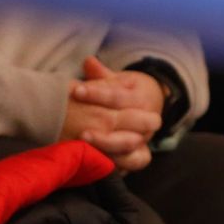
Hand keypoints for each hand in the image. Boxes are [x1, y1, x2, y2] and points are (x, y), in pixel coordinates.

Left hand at [61, 57, 165, 172]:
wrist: (147, 109)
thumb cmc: (126, 93)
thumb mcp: (117, 81)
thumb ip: (102, 75)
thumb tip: (88, 62)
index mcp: (142, 97)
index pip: (119, 95)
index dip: (97, 94)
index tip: (76, 90)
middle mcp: (148, 119)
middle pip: (134, 122)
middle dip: (106, 124)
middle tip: (81, 126)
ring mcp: (145, 138)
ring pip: (133, 144)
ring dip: (108, 144)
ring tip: (84, 141)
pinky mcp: (139, 155)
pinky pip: (132, 162)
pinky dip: (115, 161)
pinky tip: (94, 158)